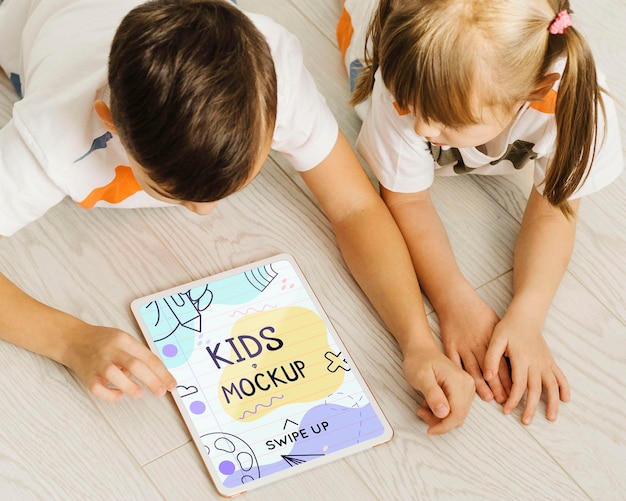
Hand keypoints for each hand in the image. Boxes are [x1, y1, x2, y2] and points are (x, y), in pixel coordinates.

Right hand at [62, 322, 176, 401]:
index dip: (162, 372)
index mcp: (124, 340)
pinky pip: (98, 388)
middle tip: (162, 392)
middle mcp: (111, 350)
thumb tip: (157, 374)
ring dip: (130, 386)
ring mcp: (98, 363)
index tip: (172, 384)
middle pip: (135, 365)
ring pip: (115, 375)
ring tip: (139, 393)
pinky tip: (119, 395)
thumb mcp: (122, 339)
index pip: (148, 357)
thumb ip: (137, 354)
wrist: (72, 339)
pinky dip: (110, 394)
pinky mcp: (87, 375)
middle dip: (152, 380)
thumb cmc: (102, 341)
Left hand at [402, 342, 475, 434]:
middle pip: (459, 416)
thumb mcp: (421, 377)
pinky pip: (455, 409)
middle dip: (439, 421)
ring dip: (440, 417)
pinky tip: (430, 403)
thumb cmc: (419, 361)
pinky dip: (442, 411)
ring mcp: (467, 388)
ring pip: (457, 415)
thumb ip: (433, 394)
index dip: (444, 426)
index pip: (458, 413)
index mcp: (459, 381)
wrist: (420, 350)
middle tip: (421, 411)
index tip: (429, 430)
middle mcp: (468, 385)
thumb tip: (443, 413)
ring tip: (424, 406)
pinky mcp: (462, 391)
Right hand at [439, 290, 510, 403]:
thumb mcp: (495, 323)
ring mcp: (463, 346)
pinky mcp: (450, 346)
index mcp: (491, 340)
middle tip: (504, 400)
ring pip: (473, 369)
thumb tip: (514, 358)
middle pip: (490, 369)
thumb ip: (502, 342)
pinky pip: (455, 364)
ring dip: (481, 385)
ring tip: (488, 398)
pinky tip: (463, 386)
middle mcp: (478, 345)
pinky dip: (459, 375)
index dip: (509, 379)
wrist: (456, 301)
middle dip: (498, 386)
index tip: (514, 392)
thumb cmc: (478, 312)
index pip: (503, 363)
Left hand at [483, 313, 569, 424]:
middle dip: (531, 407)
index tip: (506, 410)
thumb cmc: (508, 329)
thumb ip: (491, 358)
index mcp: (521, 358)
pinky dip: (564, 388)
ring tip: (551, 418)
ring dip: (552, 402)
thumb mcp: (495, 340)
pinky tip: (565, 400)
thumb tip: (488, 377)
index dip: (513, 399)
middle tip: (526, 422)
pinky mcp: (551, 361)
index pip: (519, 384)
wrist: (525, 317)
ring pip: (552, 385)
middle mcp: (536, 362)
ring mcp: (546, 362)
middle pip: (536, 389)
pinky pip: (560, 376)